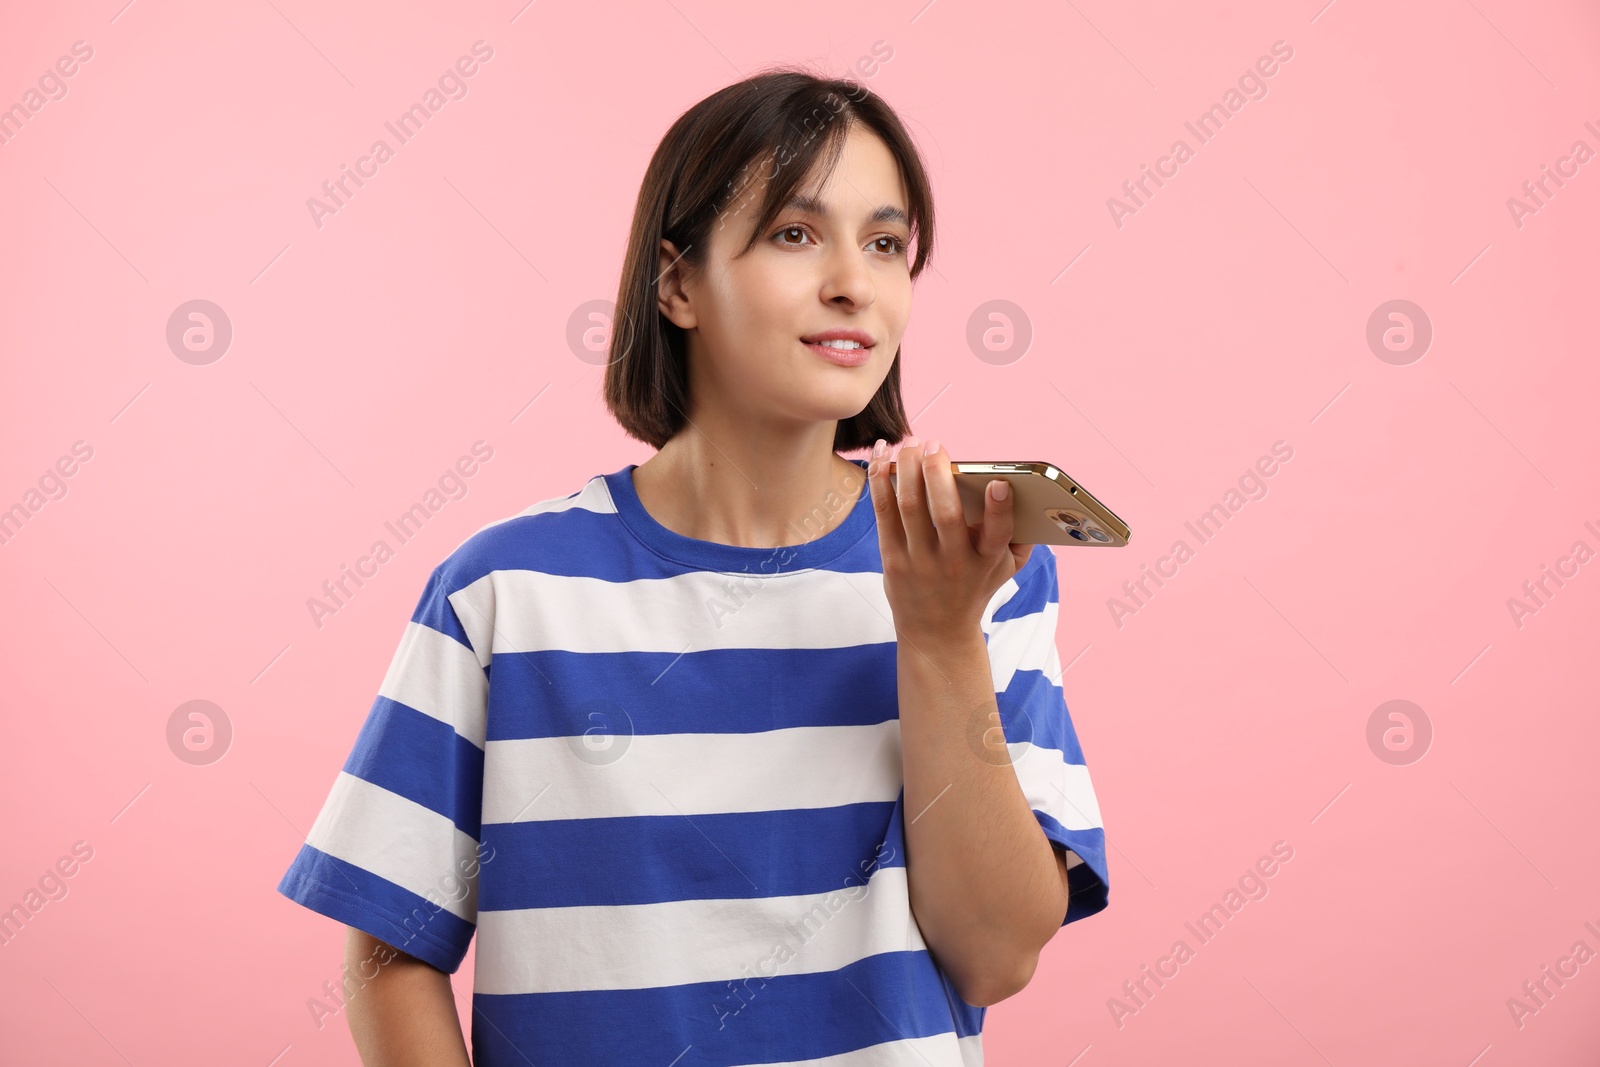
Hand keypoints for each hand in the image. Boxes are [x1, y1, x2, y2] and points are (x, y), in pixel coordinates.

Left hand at [867, 436, 1034, 647]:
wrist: (937, 631)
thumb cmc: (975, 587)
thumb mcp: (1006, 569)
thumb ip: (1021, 534)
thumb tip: (1028, 490)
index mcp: (987, 561)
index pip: (997, 535)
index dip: (1000, 508)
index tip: (999, 482)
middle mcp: (953, 563)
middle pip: (945, 515)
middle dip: (937, 473)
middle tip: (934, 444)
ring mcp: (919, 561)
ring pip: (909, 507)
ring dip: (906, 469)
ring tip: (909, 444)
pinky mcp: (891, 559)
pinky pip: (883, 512)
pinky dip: (880, 481)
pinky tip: (880, 458)